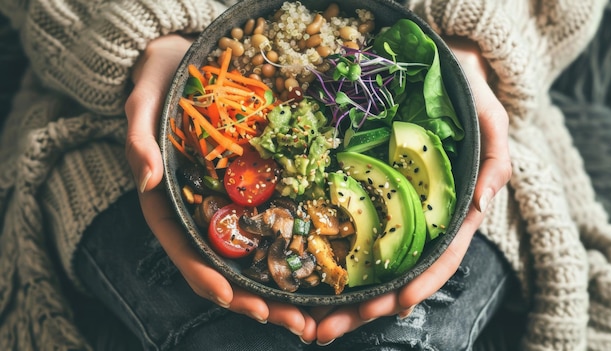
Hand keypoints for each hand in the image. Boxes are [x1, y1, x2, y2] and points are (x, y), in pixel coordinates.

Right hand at [124, 34, 316, 342]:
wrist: (183, 62)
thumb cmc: (159, 82)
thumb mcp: (142, 101)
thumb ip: (138, 138)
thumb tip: (146, 179)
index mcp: (169, 203)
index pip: (185, 249)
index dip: (207, 276)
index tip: (232, 297)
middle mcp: (200, 211)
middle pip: (226, 265)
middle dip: (256, 298)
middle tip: (295, 323)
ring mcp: (229, 203)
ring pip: (254, 255)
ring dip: (281, 287)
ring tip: (315, 314)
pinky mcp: (253, 188)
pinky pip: (273, 224)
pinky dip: (292, 250)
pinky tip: (320, 266)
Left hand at [311, 36, 511, 344]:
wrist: (437, 71)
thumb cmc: (467, 97)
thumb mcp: (492, 123)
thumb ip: (495, 162)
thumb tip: (482, 205)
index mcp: (450, 211)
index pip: (439, 257)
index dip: (419, 283)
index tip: (394, 306)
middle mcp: (418, 218)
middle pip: (394, 271)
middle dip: (364, 306)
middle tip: (326, 330)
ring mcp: (390, 207)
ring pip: (366, 261)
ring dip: (340, 295)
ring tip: (309, 321)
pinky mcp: (365, 192)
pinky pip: (345, 227)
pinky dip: (327, 256)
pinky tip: (304, 277)